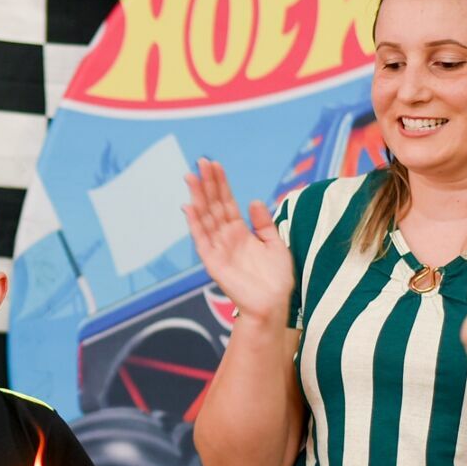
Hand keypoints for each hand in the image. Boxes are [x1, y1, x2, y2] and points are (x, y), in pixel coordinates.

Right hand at [183, 158, 292, 328]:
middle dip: (207, 184)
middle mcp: (226, 237)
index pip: (227, 202)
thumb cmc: (277, 278)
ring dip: (198, 197)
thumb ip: (264, 223)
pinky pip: (202, 240)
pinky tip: (189, 206)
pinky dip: (195, 223)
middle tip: (200, 162)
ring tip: (192, 177)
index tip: (214, 164)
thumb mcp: (275, 244)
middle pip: (213, 205)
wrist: (274, 303)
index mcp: (240, 232)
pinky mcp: (213, 262)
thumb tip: (253, 201)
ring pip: (205, 217)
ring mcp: (218, 248)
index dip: (221, 183)